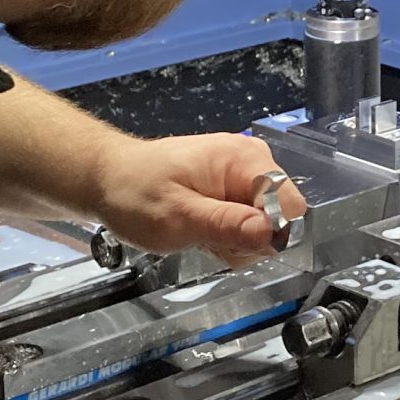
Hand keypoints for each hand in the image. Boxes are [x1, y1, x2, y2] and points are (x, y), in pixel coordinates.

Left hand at [94, 132, 305, 265]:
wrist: (108, 179)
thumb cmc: (135, 193)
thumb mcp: (179, 217)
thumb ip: (228, 225)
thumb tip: (273, 235)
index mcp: (245, 159)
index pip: (291, 205)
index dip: (267, 232)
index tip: (230, 238)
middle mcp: (253, 162)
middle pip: (279, 219)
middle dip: (245, 239)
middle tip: (204, 234)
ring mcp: (244, 176)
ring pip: (264, 227)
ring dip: (233, 240)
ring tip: (198, 230)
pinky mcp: (235, 189)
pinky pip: (248, 224)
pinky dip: (226, 235)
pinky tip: (201, 229)